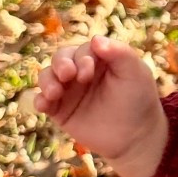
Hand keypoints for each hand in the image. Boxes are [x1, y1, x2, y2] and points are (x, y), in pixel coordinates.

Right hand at [32, 35, 168, 176]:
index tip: (89, 73)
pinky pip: (42, 100)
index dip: (82, 57)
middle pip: (61, 58)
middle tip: (68, 75)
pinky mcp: (59, 110)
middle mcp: (80, 70)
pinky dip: (39, 100)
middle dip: (61, 64)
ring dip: (47, 80)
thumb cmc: (138, 100)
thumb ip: (120, 53)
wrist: (134, 137)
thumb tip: (95, 39)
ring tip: (55, 92)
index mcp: (98, 58)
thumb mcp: (135, 73)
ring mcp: (68, 90)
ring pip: (47, 76)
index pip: (83, 49)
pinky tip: (44, 105)